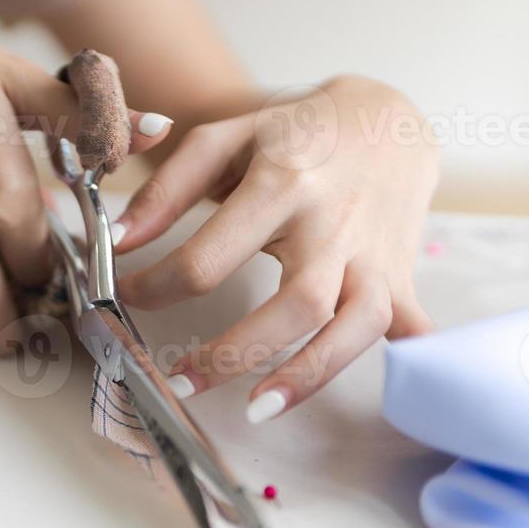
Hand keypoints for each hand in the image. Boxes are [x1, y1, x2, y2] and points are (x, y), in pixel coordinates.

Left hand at [113, 76, 438, 420]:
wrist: (387, 117)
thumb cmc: (294, 133)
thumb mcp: (224, 139)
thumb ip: (166, 189)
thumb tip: (117, 241)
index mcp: (283, 184)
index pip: (210, 255)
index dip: (158, 287)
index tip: (127, 299)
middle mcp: (335, 224)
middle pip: (296, 303)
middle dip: (235, 352)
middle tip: (181, 382)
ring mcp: (376, 255)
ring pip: (355, 325)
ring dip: (310, 374)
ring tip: (257, 411)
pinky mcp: (402, 276)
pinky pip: (410, 328)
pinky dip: (406, 363)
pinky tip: (381, 396)